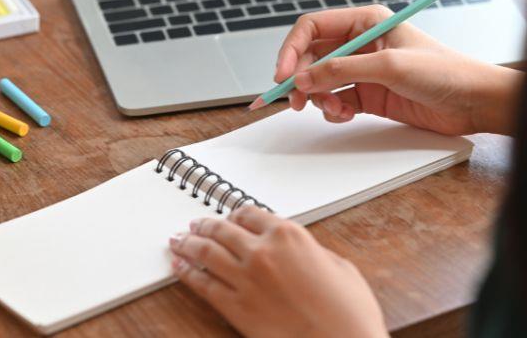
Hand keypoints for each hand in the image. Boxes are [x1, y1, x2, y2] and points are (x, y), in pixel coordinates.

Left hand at [169, 206, 388, 337]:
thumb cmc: (348, 313)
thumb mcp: (340, 267)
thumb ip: (312, 251)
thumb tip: (300, 251)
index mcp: (289, 235)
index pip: (251, 214)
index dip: (236, 214)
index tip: (230, 216)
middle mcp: (262, 252)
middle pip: (223, 230)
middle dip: (205, 225)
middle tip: (196, 225)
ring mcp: (245, 279)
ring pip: (206, 253)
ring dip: (188, 243)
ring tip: (178, 240)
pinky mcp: (235, 307)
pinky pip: (202, 284)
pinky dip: (186, 272)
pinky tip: (178, 266)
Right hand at [275, 5, 522, 134]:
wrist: (472, 102)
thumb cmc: (444, 72)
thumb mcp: (389, 66)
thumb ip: (342, 71)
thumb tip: (304, 78)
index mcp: (366, 22)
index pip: (313, 28)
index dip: (293, 49)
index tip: (283, 74)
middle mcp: (361, 44)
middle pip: (312, 58)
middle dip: (301, 79)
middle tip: (295, 100)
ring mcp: (364, 71)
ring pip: (322, 82)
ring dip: (319, 98)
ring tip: (334, 110)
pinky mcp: (369, 96)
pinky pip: (336, 101)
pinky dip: (334, 111)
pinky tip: (346, 115)